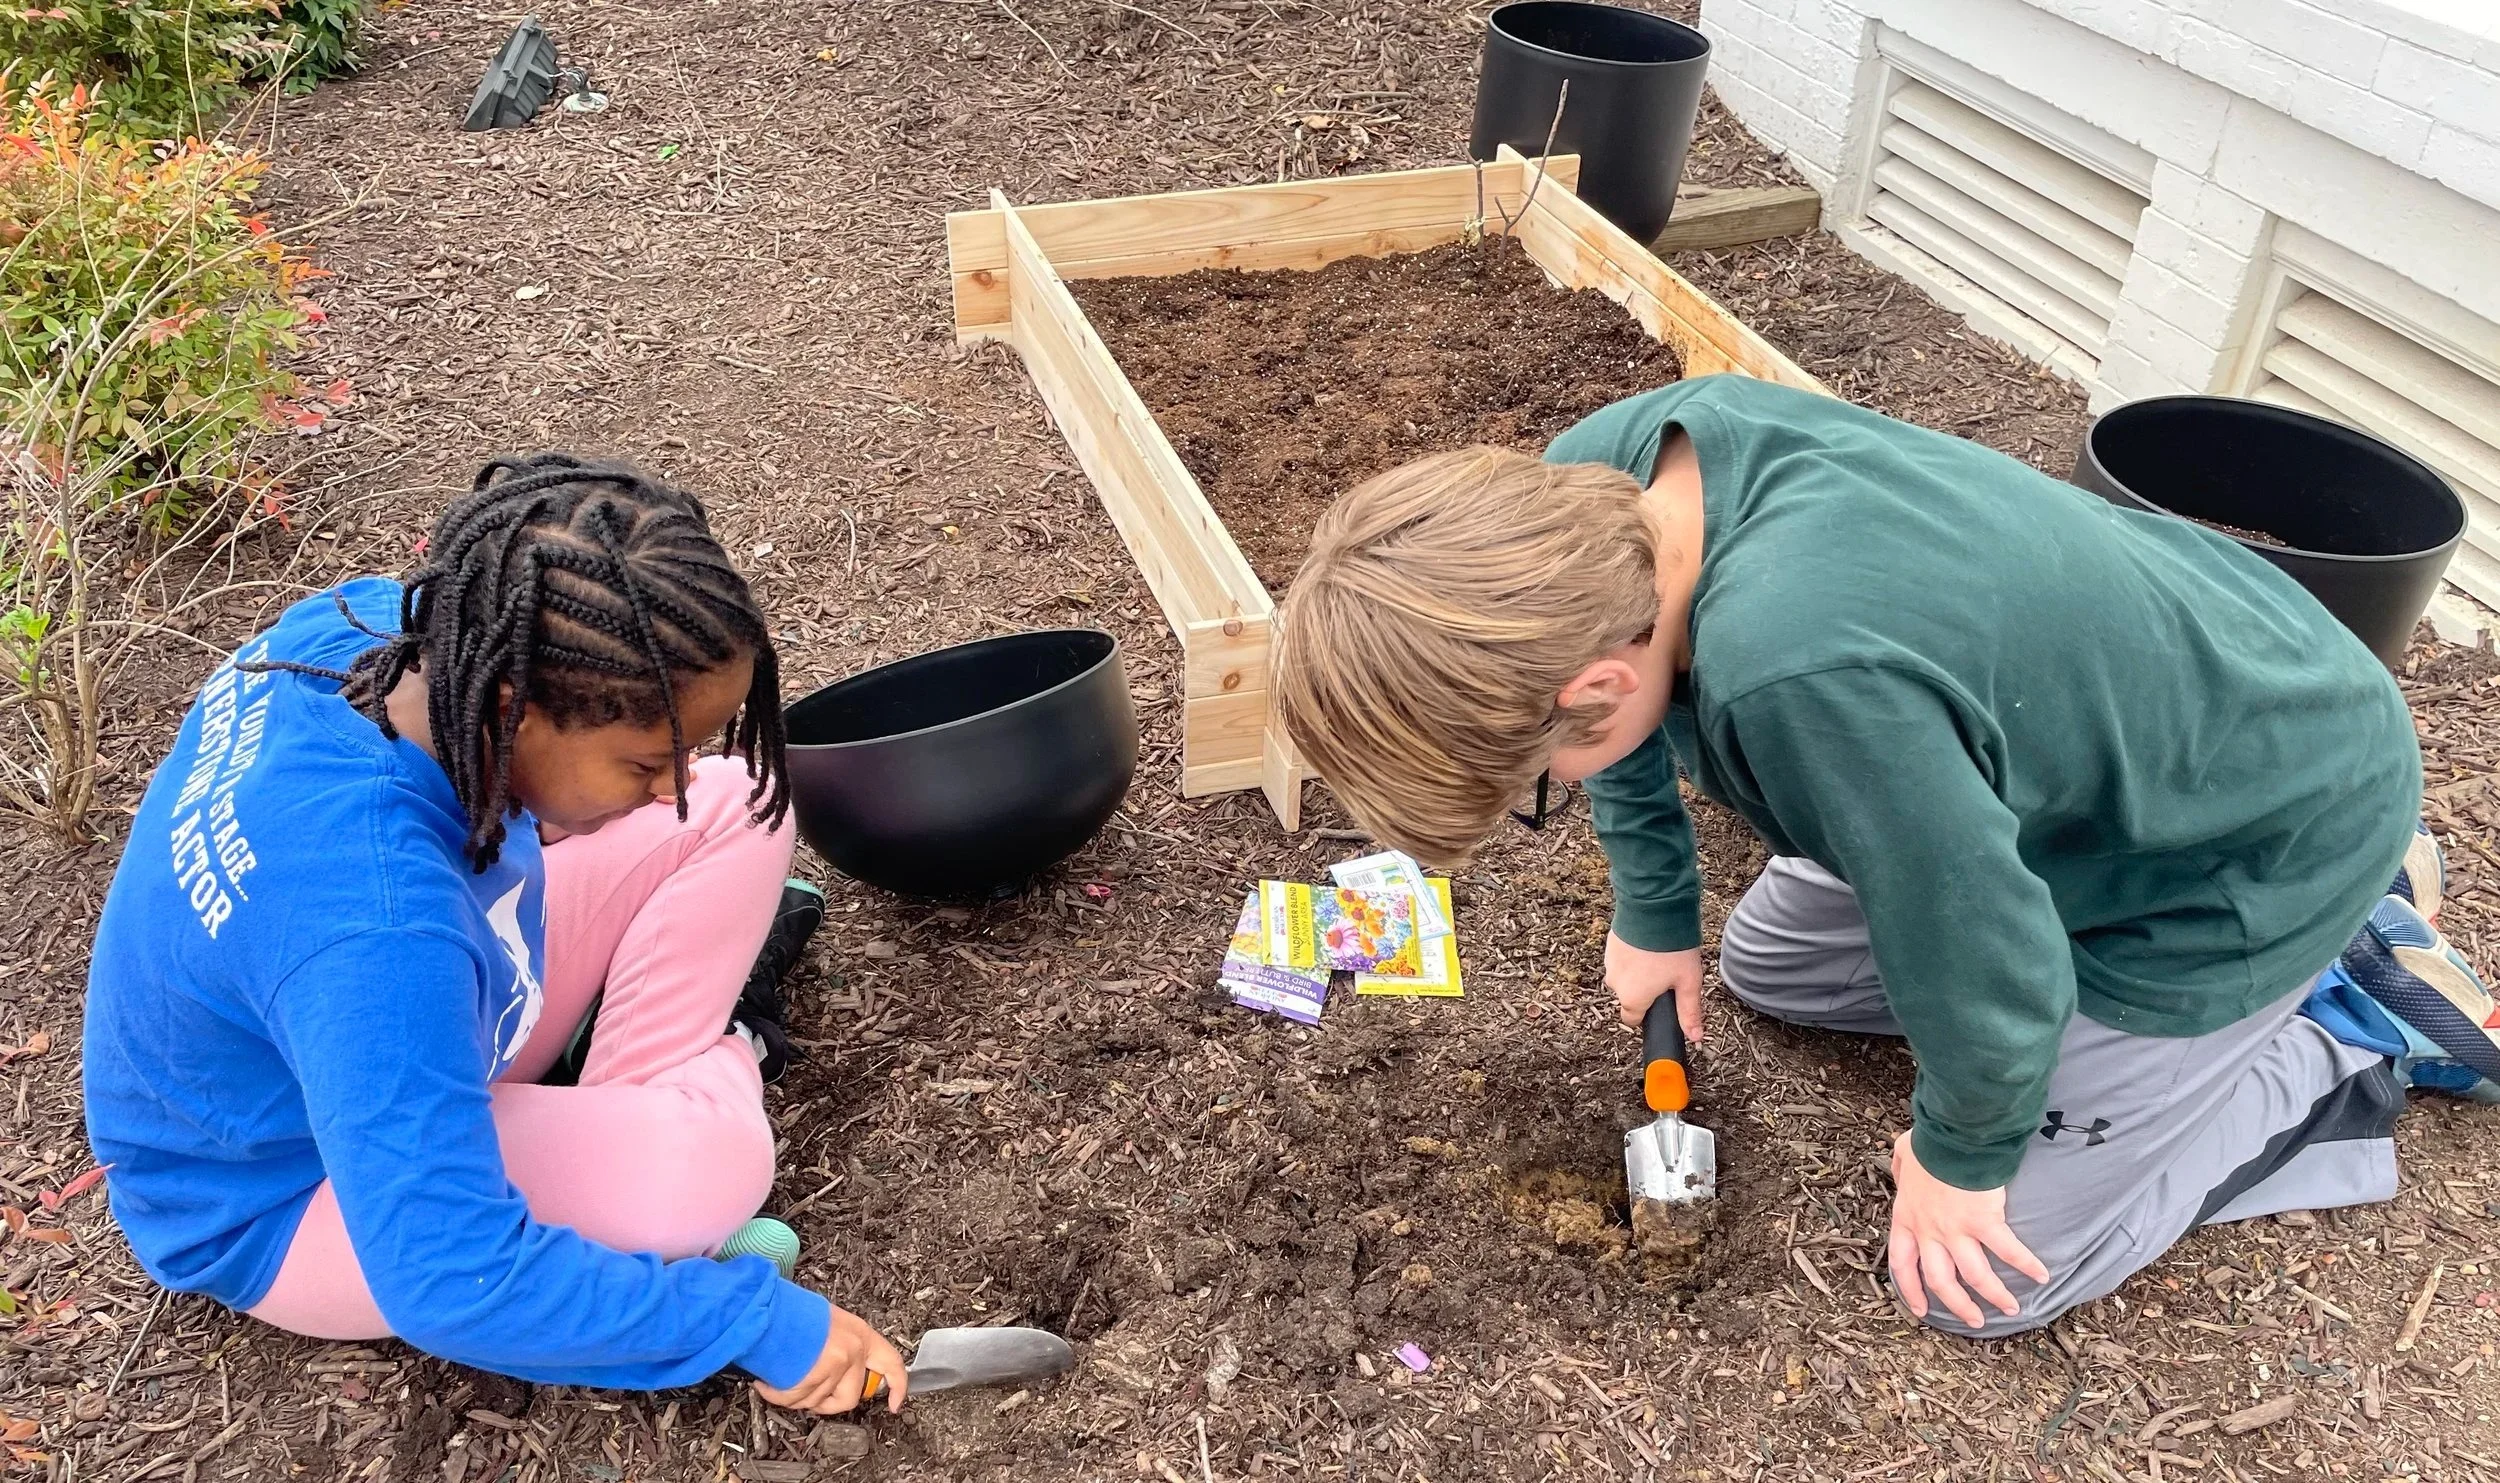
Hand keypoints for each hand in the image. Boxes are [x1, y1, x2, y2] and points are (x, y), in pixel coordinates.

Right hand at [754, 1305, 907, 1414]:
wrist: (766, 1308)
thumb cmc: (791, 1312)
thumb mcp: (830, 1323)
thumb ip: (844, 1346)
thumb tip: (845, 1372)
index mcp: (860, 1334)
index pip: (892, 1363)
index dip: (898, 1386)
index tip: (895, 1404)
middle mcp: (853, 1350)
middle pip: (850, 1397)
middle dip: (827, 1403)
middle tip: (808, 1392)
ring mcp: (835, 1364)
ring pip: (820, 1401)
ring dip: (798, 1397)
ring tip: (783, 1378)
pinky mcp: (814, 1376)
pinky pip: (797, 1401)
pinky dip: (779, 1396)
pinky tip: (769, 1383)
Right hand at [1605, 935, 1703, 1038]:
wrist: (1654, 910)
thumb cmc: (1672, 949)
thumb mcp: (1688, 983)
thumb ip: (1689, 1012)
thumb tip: (1695, 1037)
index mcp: (1633, 999)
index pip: (1632, 1019)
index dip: (1647, 1014)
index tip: (1661, 1003)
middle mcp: (1616, 984)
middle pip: (1629, 996)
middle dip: (1644, 989)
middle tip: (1667, 974)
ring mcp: (1610, 963)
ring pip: (1624, 976)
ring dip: (1638, 971)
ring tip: (1659, 956)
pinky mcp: (1609, 945)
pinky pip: (1620, 959)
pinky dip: (1633, 955)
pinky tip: (1648, 945)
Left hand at [1886, 1131, 2048, 1327]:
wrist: (1952, 1136)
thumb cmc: (1930, 1142)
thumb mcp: (1903, 1155)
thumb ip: (1901, 1168)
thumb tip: (1901, 1170)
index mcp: (1908, 1218)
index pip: (1903, 1264)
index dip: (1911, 1290)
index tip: (1921, 1309)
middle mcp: (1930, 1231)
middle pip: (1941, 1280)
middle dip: (1958, 1305)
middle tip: (1975, 1320)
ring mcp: (1957, 1230)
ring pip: (1975, 1276)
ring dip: (1995, 1295)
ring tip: (2012, 1308)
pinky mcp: (1985, 1222)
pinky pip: (2008, 1251)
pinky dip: (2027, 1265)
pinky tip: (2042, 1275)